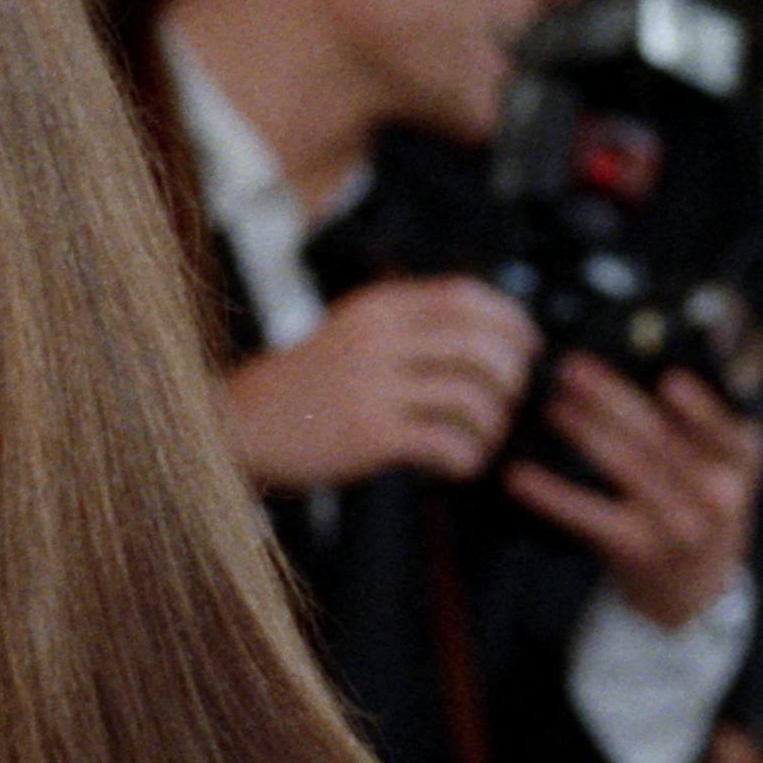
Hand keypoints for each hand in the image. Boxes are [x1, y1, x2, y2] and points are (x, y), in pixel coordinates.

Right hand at [220, 276, 539, 490]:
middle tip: (507, 401)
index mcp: (379, 307)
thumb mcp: (348, 332)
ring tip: (480, 439)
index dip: (511, 320)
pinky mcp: (371, 433)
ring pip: (472, 396)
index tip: (528, 345)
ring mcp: (375, 385)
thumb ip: (404, 325)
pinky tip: (458, 465)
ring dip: (492, 424)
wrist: (234, 425)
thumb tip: (480, 333)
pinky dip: (467, 458)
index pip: (467, 297)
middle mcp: (380, 339)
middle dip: (511, 376)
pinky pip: (446, 441)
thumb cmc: (296, 389)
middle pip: (481, 345)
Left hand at [505, 354, 762, 632]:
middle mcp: (718, 495)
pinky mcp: (635, 550)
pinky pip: (588, 515)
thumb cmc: (699, 502)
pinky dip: (551, 493)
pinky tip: (520, 476)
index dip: (699, 405)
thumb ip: (699, 416)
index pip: (725, 428)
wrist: (692, 589)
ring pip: (626, 469)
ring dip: (584, 433)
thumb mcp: (722, 459)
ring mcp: (678, 526)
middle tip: (575, 369)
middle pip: (663, 439)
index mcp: (743, 458)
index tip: (669, 377)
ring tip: (552, 407)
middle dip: (614, 399)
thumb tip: (649, 356)